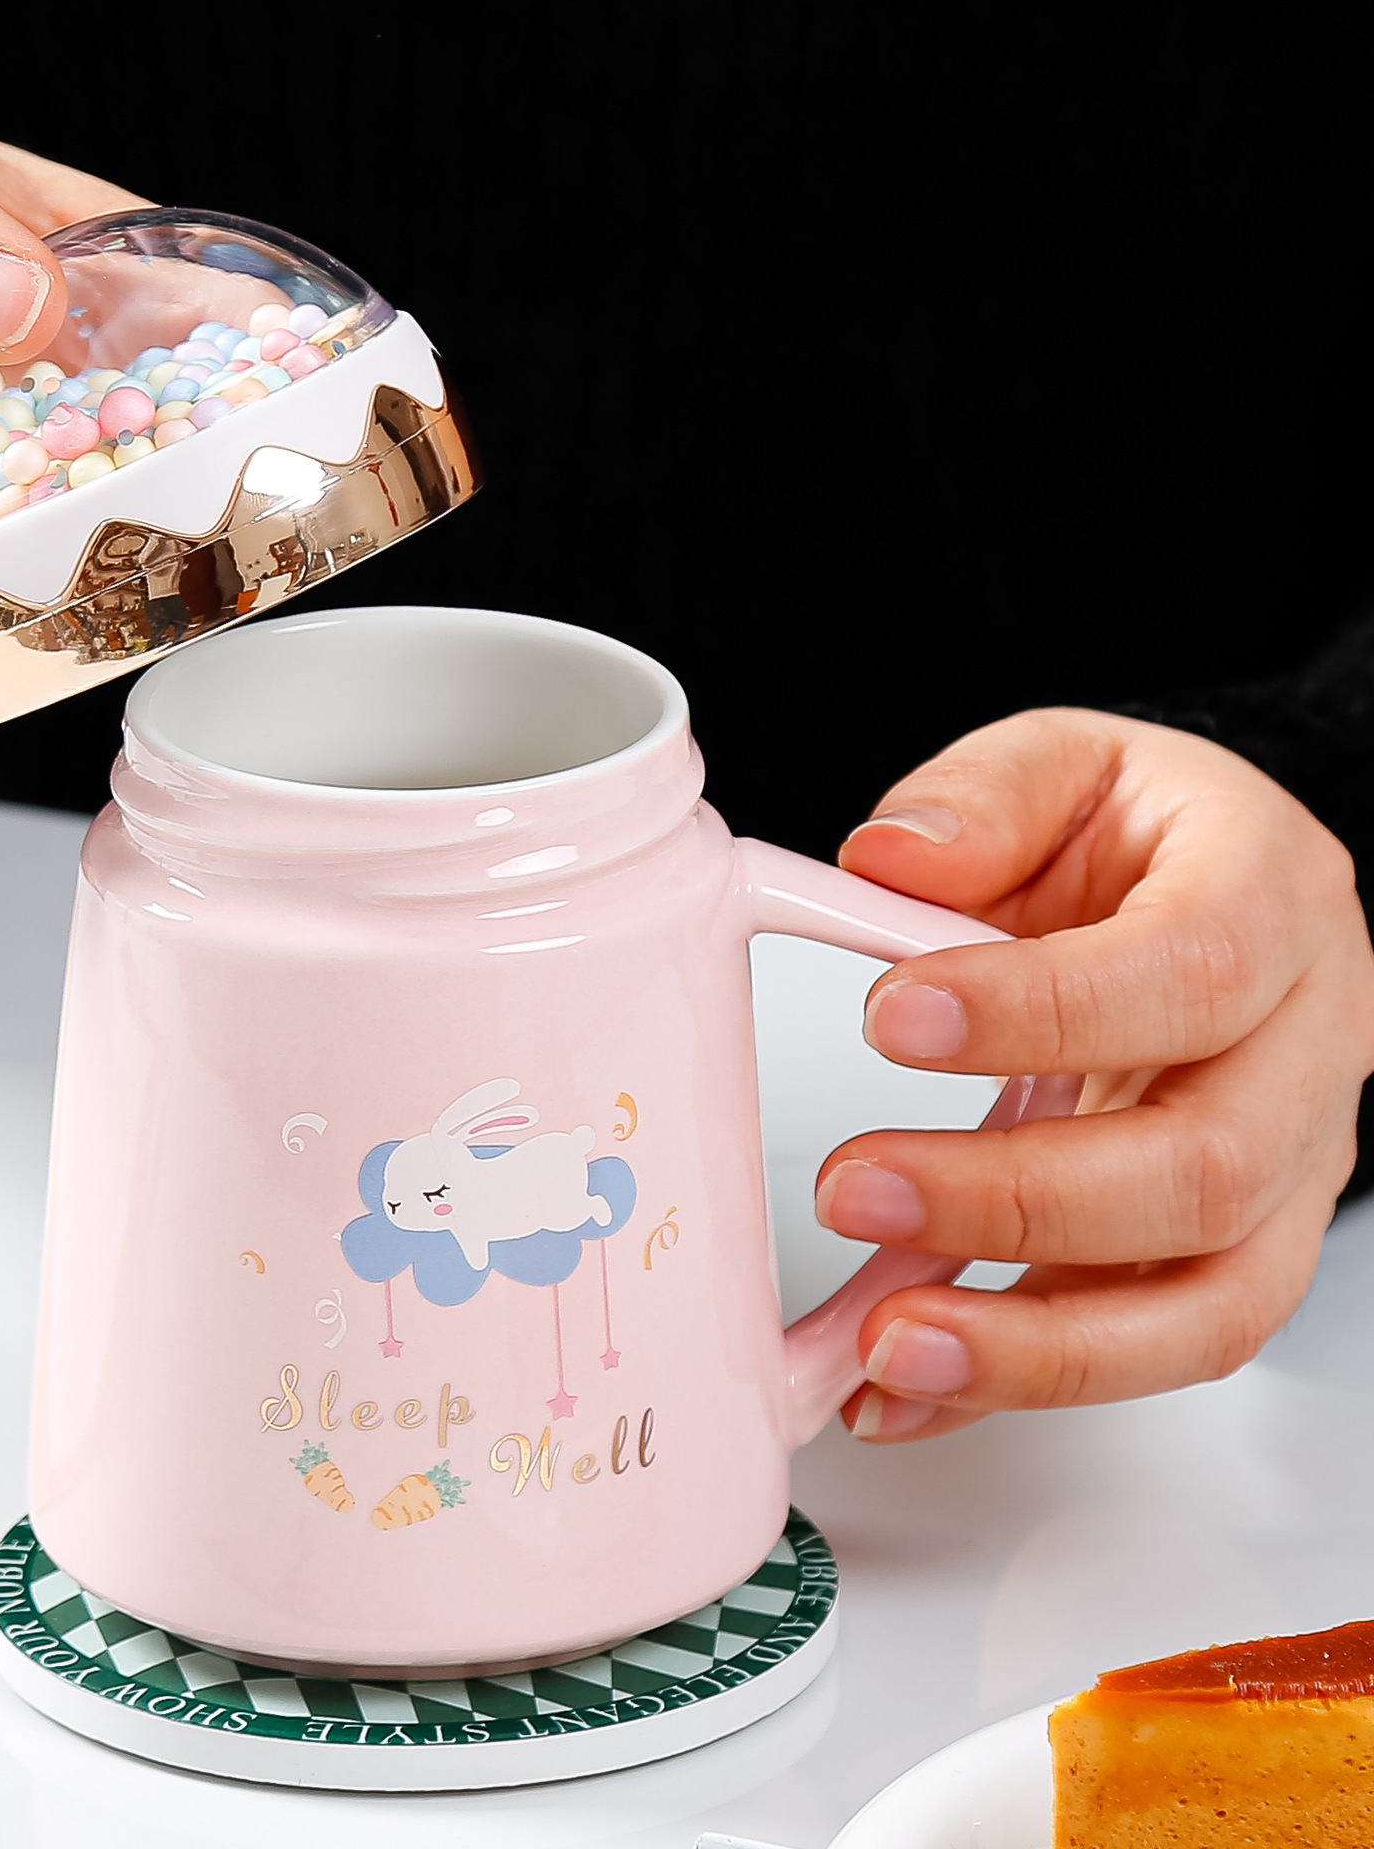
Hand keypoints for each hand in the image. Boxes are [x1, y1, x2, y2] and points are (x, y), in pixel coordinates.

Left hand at [822, 708, 1373, 1440]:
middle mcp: (1305, 1052)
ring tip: (886, 1344)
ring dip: (1033, 1342)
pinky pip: (1151, 1351)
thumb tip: (895, 859)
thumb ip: (984, 800)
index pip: (1192, 968)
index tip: (889, 1014)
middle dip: (1014, 1196)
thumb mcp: (1065, 768)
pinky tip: (904, 1388)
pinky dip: (1020, 1383)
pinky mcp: (1231, 1255)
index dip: (1041, 1008)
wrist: (1202, 901)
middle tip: (852, 1185)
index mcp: (1273, 901)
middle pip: (1203, 1166)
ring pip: (1205, 1303)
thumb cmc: (1135, 842)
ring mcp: (1283, 1173)